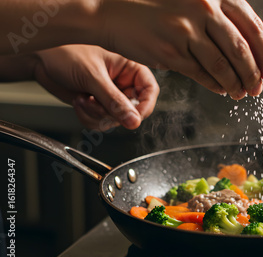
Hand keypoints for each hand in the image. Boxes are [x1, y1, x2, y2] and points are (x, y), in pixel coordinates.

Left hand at [34, 45, 159, 130]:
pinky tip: (79, 101)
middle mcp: (124, 83)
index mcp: (130, 68)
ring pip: (116, 120)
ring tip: (83, 99)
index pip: (150, 91)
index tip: (131, 118)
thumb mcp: (93, 77)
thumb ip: (114, 101)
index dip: (143, 107)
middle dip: (110, 112)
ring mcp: (110, 96)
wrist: (41, 60)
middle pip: (133, 110)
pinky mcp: (98, 106)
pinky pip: (101, 123)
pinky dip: (88, 118)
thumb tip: (134, 121)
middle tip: (95, 102)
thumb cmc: (66, 54)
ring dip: (96, 115)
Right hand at [98, 0, 262, 99]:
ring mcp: (187, 30)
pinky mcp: (171, 52)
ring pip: (224, 66)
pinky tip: (222, 90)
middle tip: (258, 88)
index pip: (253, 27)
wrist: (112, 11)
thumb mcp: (191, 0)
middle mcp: (203, 8)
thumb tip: (248, 48)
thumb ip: (218, 17)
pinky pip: (203, 75)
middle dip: (254, 74)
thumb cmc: (154, 5)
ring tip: (241, 93)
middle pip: (242, 49)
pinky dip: (217, 85)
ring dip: (237, 84)